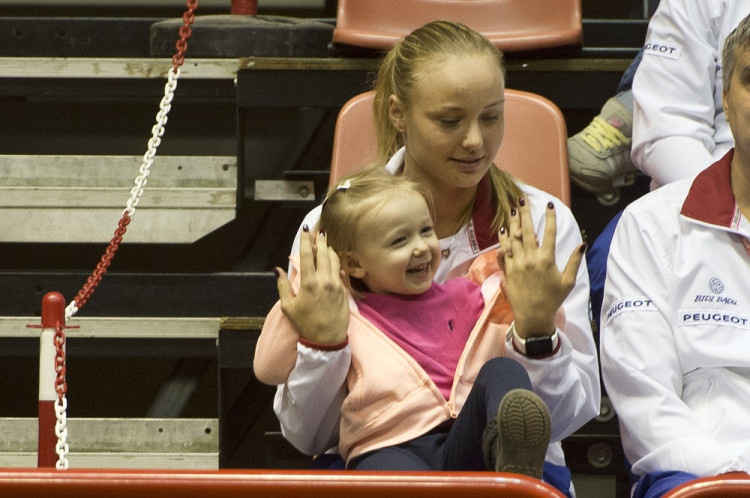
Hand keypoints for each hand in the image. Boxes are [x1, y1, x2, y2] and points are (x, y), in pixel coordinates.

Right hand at [275, 227, 349, 343]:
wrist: (327, 339)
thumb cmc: (306, 324)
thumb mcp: (288, 307)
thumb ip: (283, 286)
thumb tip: (278, 270)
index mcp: (308, 283)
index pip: (307, 255)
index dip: (306, 240)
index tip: (306, 230)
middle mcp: (323, 280)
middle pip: (322, 253)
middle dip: (320, 240)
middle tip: (319, 230)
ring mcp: (335, 284)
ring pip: (333, 259)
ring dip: (328, 249)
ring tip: (325, 242)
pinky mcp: (343, 290)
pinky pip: (339, 270)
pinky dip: (335, 261)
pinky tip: (333, 258)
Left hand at [497, 199, 584, 338]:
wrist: (533, 316)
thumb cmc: (553, 299)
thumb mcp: (567, 281)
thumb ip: (574, 261)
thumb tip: (582, 244)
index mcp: (547, 260)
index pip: (549, 233)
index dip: (549, 218)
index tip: (549, 206)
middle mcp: (531, 259)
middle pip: (527, 231)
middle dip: (525, 214)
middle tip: (522, 200)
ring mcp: (517, 264)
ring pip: (513, 238)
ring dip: (513, 222)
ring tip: (512, 210)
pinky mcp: (508, 270)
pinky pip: (504, 251)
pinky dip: (503, 239)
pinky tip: (503, 229)